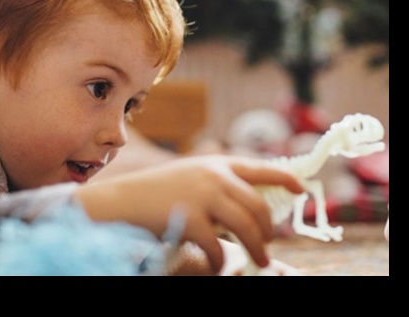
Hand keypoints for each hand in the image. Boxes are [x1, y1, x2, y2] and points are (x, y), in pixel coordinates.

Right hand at [75, 155, 302, 273]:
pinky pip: (219, 246)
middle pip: (258, 205)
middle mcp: (214, 176)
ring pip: (246, 227)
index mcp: (217, 163)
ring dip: (258, 248)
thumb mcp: (192, 175)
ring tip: (262, 261)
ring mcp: (202, 197)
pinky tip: (220, 263)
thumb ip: (220, 183)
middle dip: (270, 229)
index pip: (262, 167)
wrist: (125, 199)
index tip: (302, 190)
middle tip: (269, 244)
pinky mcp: (190, 219)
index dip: (286, 178)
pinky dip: (224, 259)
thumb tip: (255, 205)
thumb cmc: (159, 191)